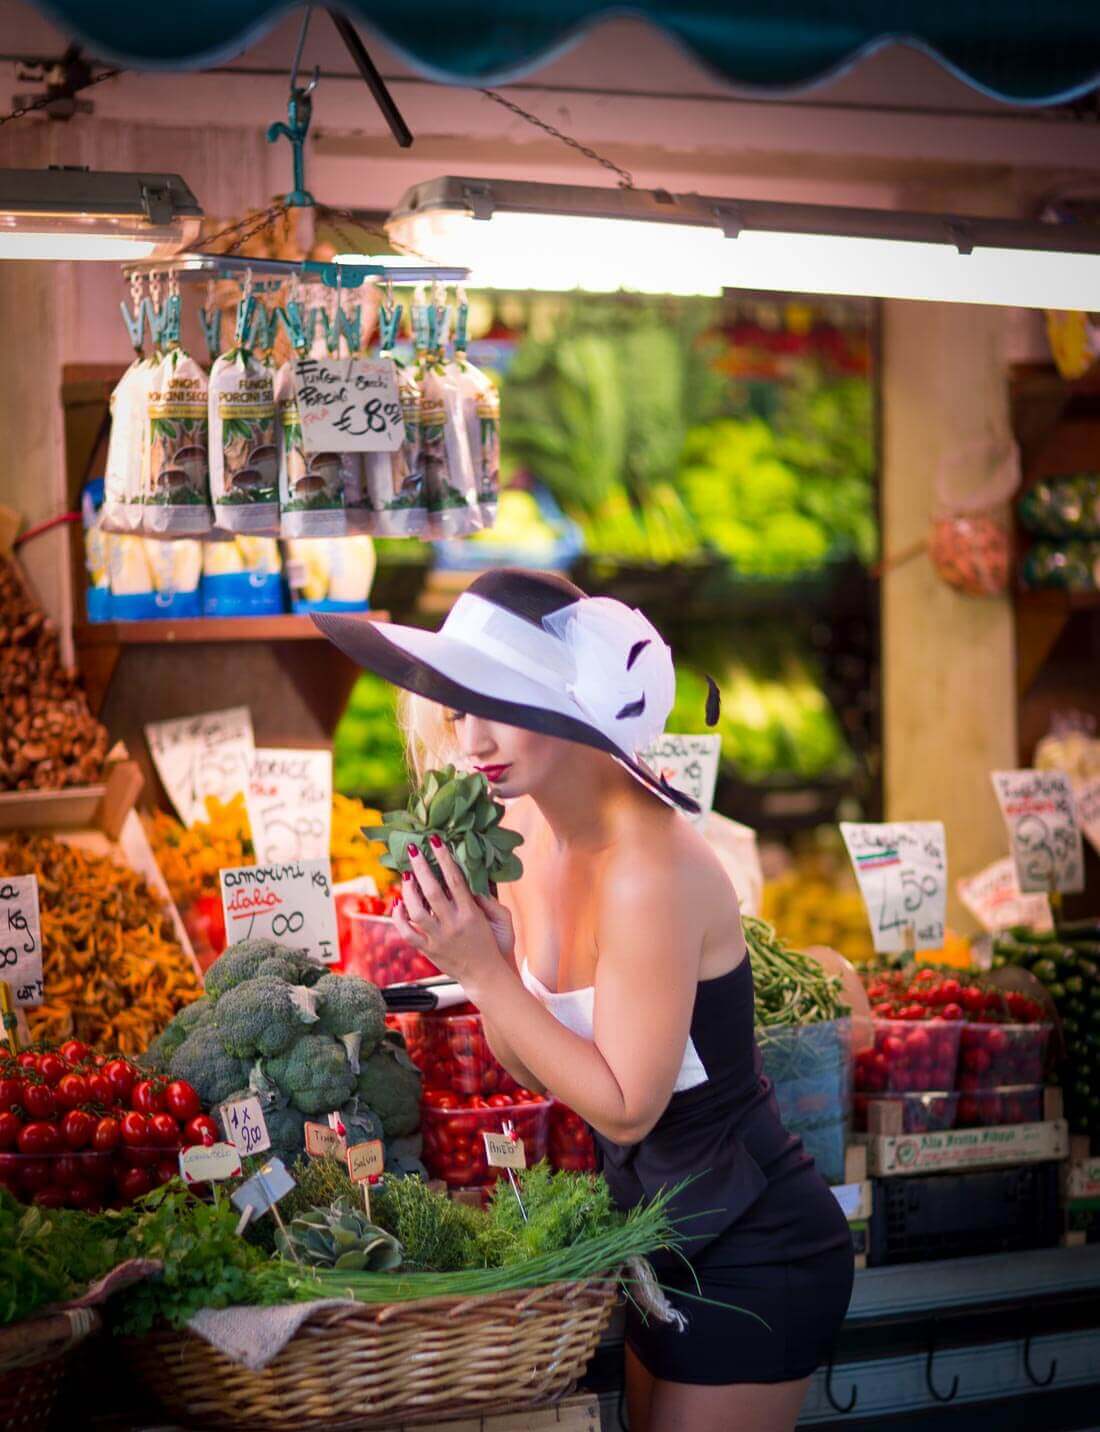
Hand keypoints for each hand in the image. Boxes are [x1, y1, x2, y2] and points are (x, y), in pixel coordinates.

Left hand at [393, 839, 512, 995]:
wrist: (486, 977)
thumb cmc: (493, 944)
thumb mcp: (498, 918)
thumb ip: (485, 898)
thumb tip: (468, 881)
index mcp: (471, 914)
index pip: (455, 880)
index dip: (444, 858)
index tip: (435, 840)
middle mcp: (453, 924)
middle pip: (432, 891)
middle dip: (421, 867)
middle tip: (413, 849)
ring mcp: (439, 938)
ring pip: (416, 911)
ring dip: (408, 890)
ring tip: (406, 875)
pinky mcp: (429, 950)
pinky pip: (408, 933)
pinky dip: (399, 917)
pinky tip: (398, 903)